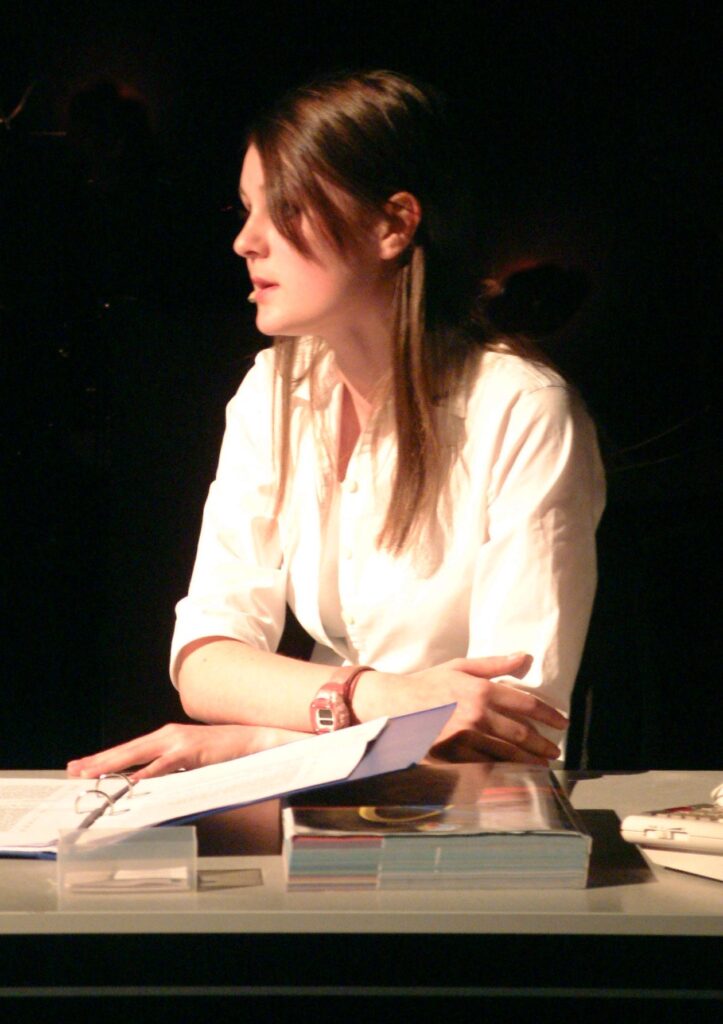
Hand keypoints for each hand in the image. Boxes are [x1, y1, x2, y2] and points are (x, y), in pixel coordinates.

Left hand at [66, 723, 307, 780]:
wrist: (251, 739)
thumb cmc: (220, 752)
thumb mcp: (188, 758)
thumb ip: (168, 766)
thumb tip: (145, 781)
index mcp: (165, 737)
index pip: (128, 749)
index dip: (104, 758)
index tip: (82, 766)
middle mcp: (167, 735)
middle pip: (127, 750)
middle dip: (99, 761)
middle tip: (75, 770)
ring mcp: (179, 741)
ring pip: (139, 754)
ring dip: (114, 764)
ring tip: (92, 774)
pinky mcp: (192, 750)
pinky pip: (166, 763)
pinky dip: (149, 771)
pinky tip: (134, 778)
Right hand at [362, 653, 566, 764]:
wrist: (393, 705)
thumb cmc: (428, 684)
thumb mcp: (460, 666)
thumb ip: (495, 664)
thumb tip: (524, 657)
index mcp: (481, 690)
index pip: (527, 705)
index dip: (550, 715)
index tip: (562, 723)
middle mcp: (477, 715)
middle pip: (521, 734)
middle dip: (543, 745)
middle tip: (555, 750)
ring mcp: (465, 738)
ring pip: (507, 754)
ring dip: (529, 761)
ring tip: (542, 764)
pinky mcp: (454, 756)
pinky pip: (486, 767)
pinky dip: (504, 771)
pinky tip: (514, 773)